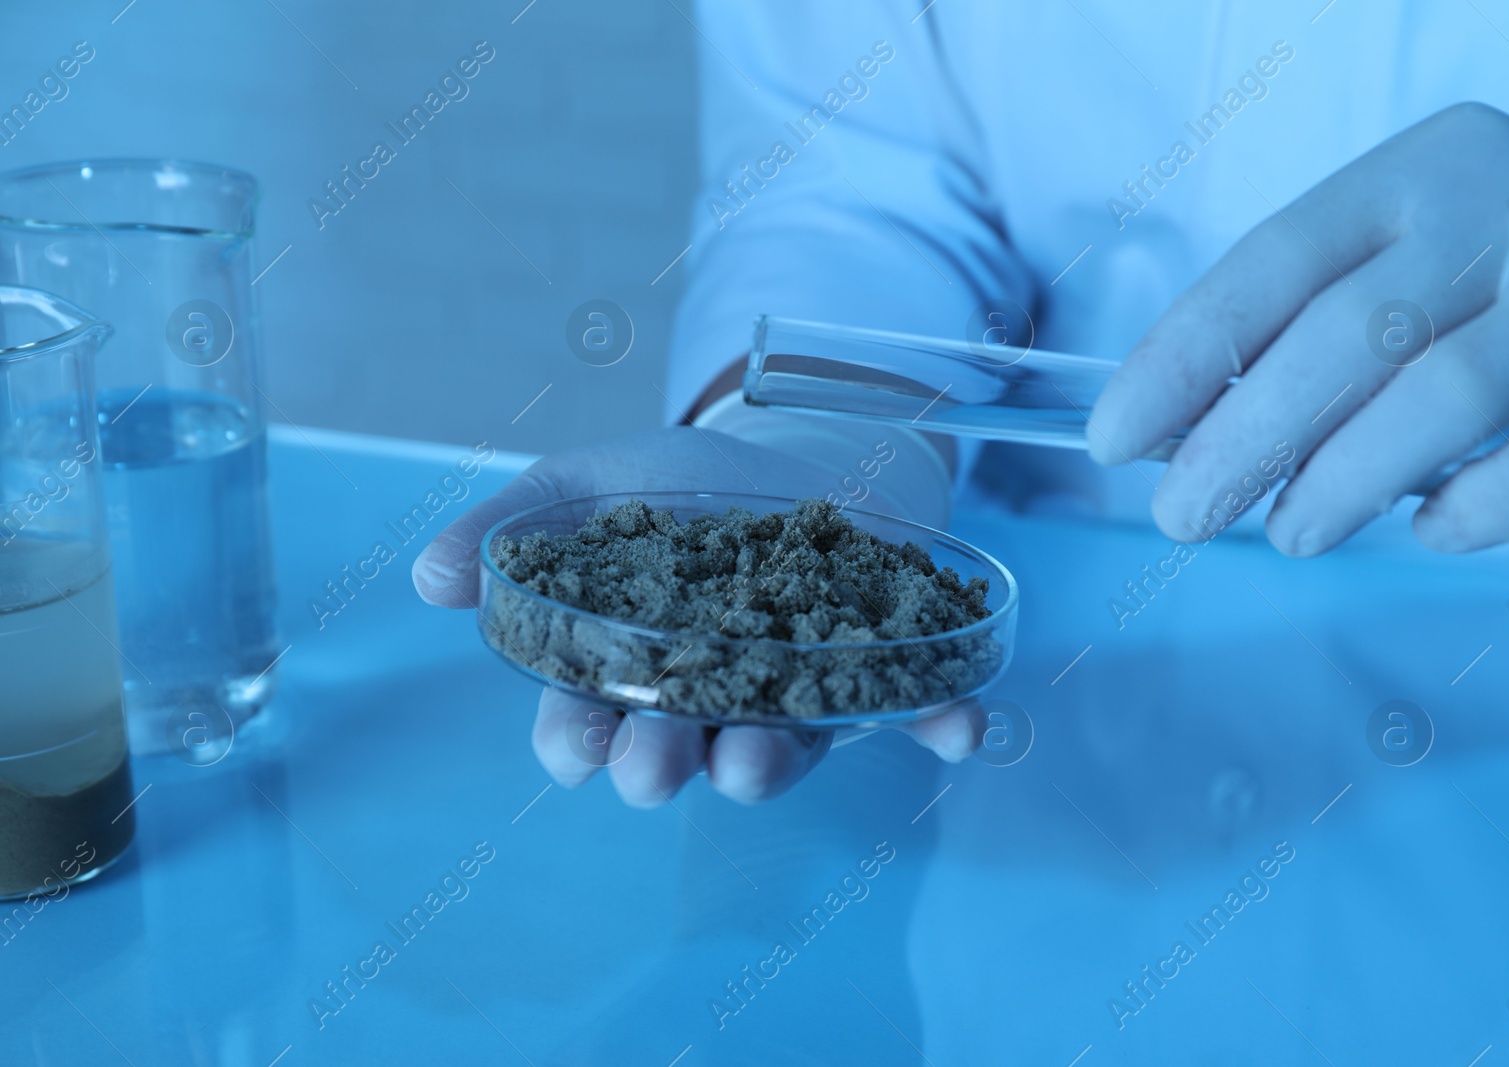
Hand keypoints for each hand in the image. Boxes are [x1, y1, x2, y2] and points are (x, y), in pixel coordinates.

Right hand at [412, 426, 984, 805]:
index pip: (587, 724)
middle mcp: (710, 701)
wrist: (792, 453)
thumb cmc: (679, 482)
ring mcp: (794, 695)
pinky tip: (965, 726)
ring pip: (782, 749)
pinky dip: (944, 722)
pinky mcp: (876, 674)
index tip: (577, 742)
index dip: (576, 743)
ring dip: (772, 759)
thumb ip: (517, 525)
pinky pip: (915, 712)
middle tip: (660, 760)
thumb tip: (430, 578)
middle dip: (665, 764)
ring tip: (762, 749)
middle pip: (680, 752)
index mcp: (632, 668)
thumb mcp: (590, 482)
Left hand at [1090, 102, 1508, 554]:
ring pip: (1447, 393)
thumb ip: (1309, 324)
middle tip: (1183, 514)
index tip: (1115, 437)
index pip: (1272, 264)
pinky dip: (1484, 504)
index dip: (1183, 357)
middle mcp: (1502, 214)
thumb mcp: (1402, 254)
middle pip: (1348, 333)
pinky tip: (1434, 528)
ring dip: (1348, 479)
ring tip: (1291, 533)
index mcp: (1414, 176)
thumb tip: (1184, 435)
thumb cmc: (1495, 272)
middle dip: (1246, 438)